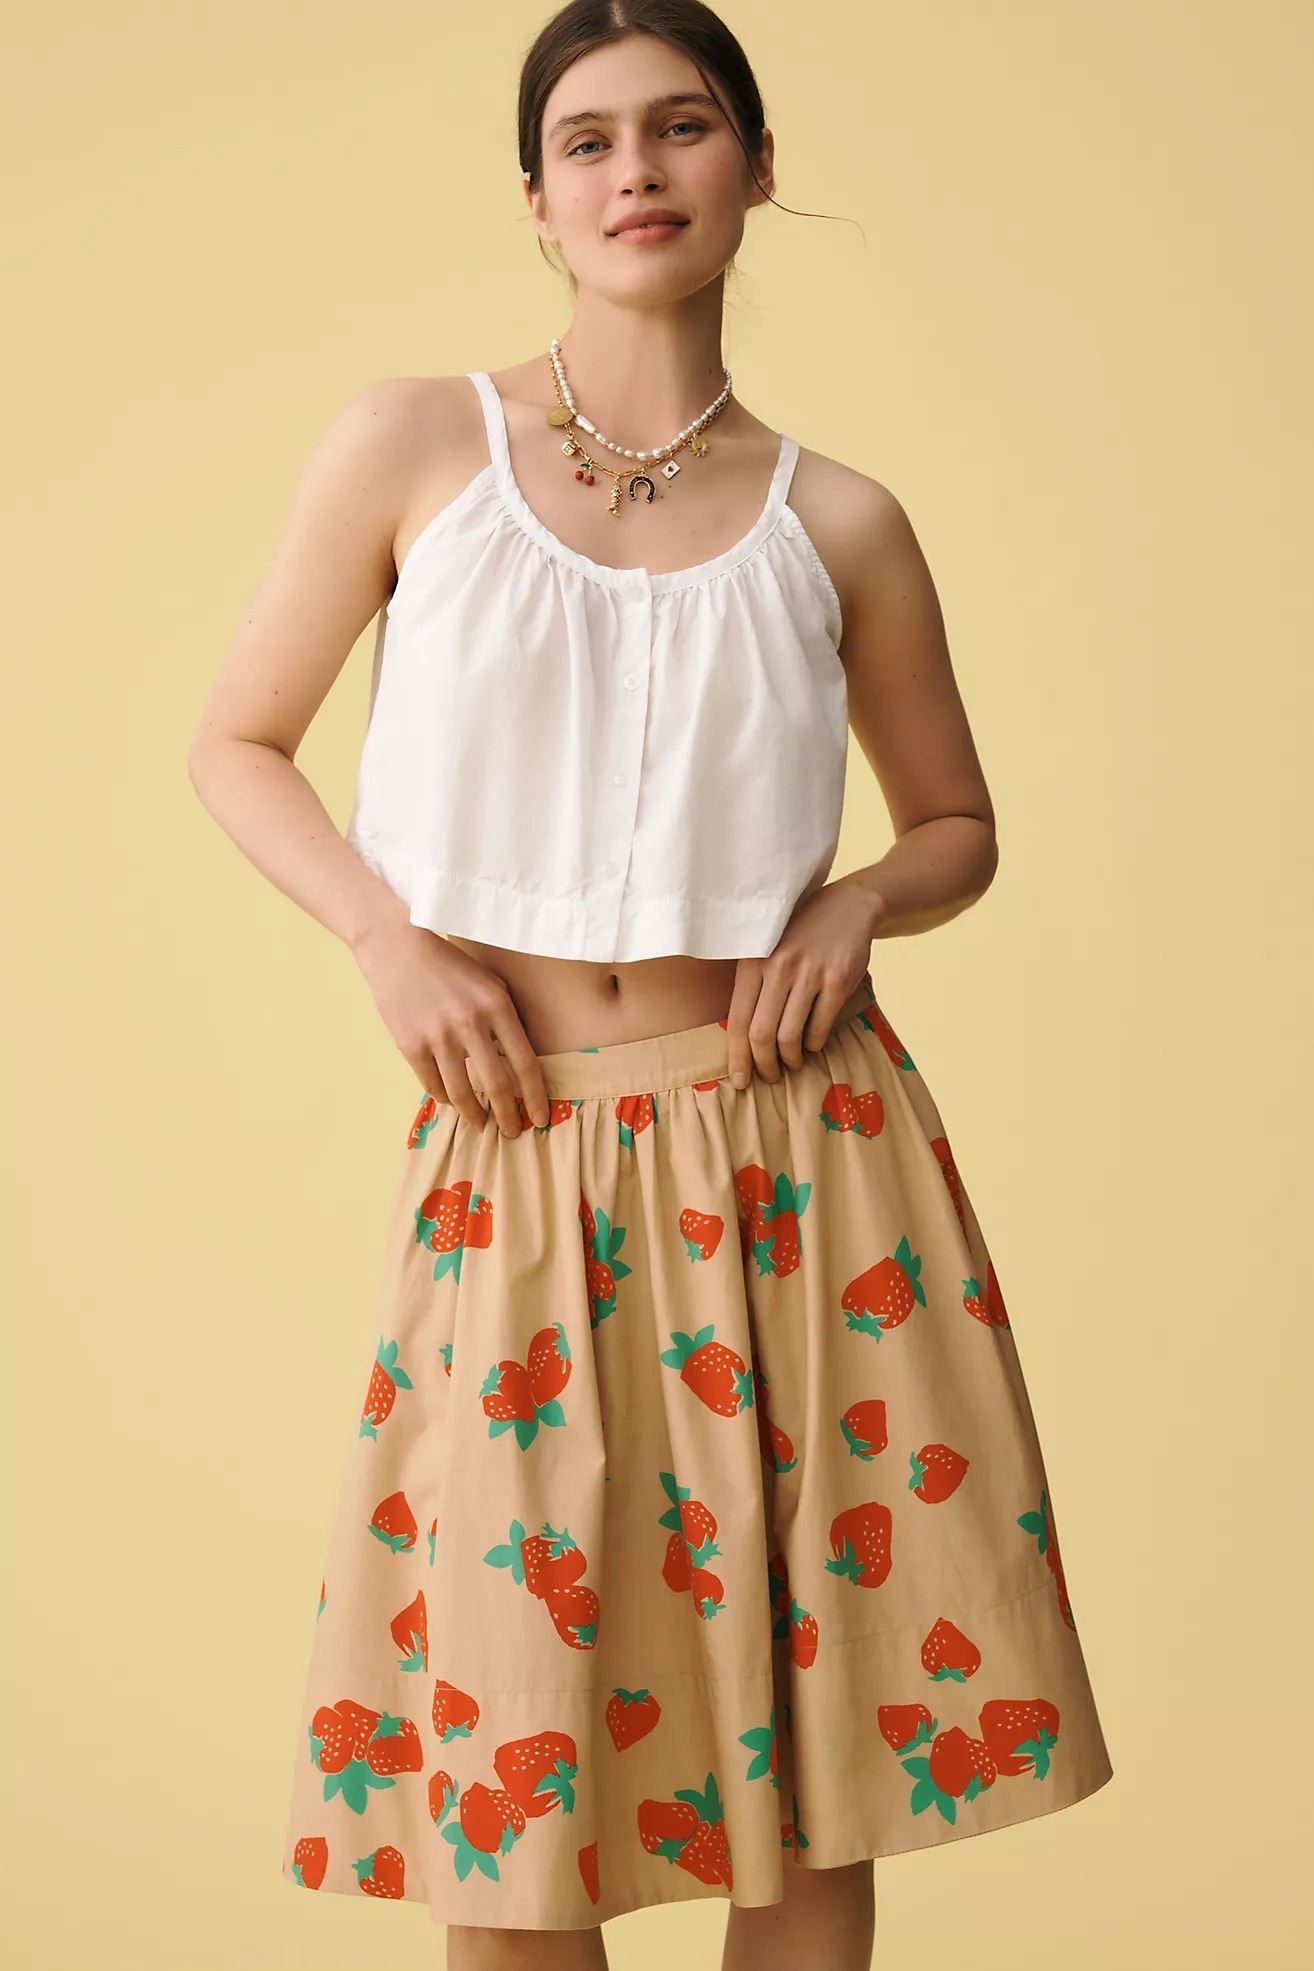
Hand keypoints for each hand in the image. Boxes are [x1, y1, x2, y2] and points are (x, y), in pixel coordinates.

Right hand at [353, 921, 549, 1137]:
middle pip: (497, 1085)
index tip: (540, 1118)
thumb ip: (507, 1019)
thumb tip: (518, 1062)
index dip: (535, 1097)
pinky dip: (445, 1098)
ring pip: (462, 1092)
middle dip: (508, 1116)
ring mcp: (438, 1036)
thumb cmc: (451, 966)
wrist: (399, 948)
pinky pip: (432, 1084)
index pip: (526, 1064)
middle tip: (513, 1132)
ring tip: (481, 1124)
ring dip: (474, 1115)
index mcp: (497, 1007)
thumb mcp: (490, 984)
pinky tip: (452, 1101)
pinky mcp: (411, 1044)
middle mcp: (470, 1024)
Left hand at [724, 881, 885, 1086]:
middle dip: (763, 1065)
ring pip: (790, 1036)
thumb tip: (741, 1040)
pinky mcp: (838, 980)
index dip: (737, 1057)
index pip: (737, 1020)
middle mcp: (778, 967)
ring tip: (792, 1064)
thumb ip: (753, 985)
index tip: (738, 1081)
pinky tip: (812, 1045)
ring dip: (790, 1059)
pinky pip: (820, 1027)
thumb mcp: (767, 950)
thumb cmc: (800, 935)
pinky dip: (814, 1044)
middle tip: (769, 1077)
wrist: (847, 907)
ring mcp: (810, 973)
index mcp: (753, 961)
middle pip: (761, 1034)